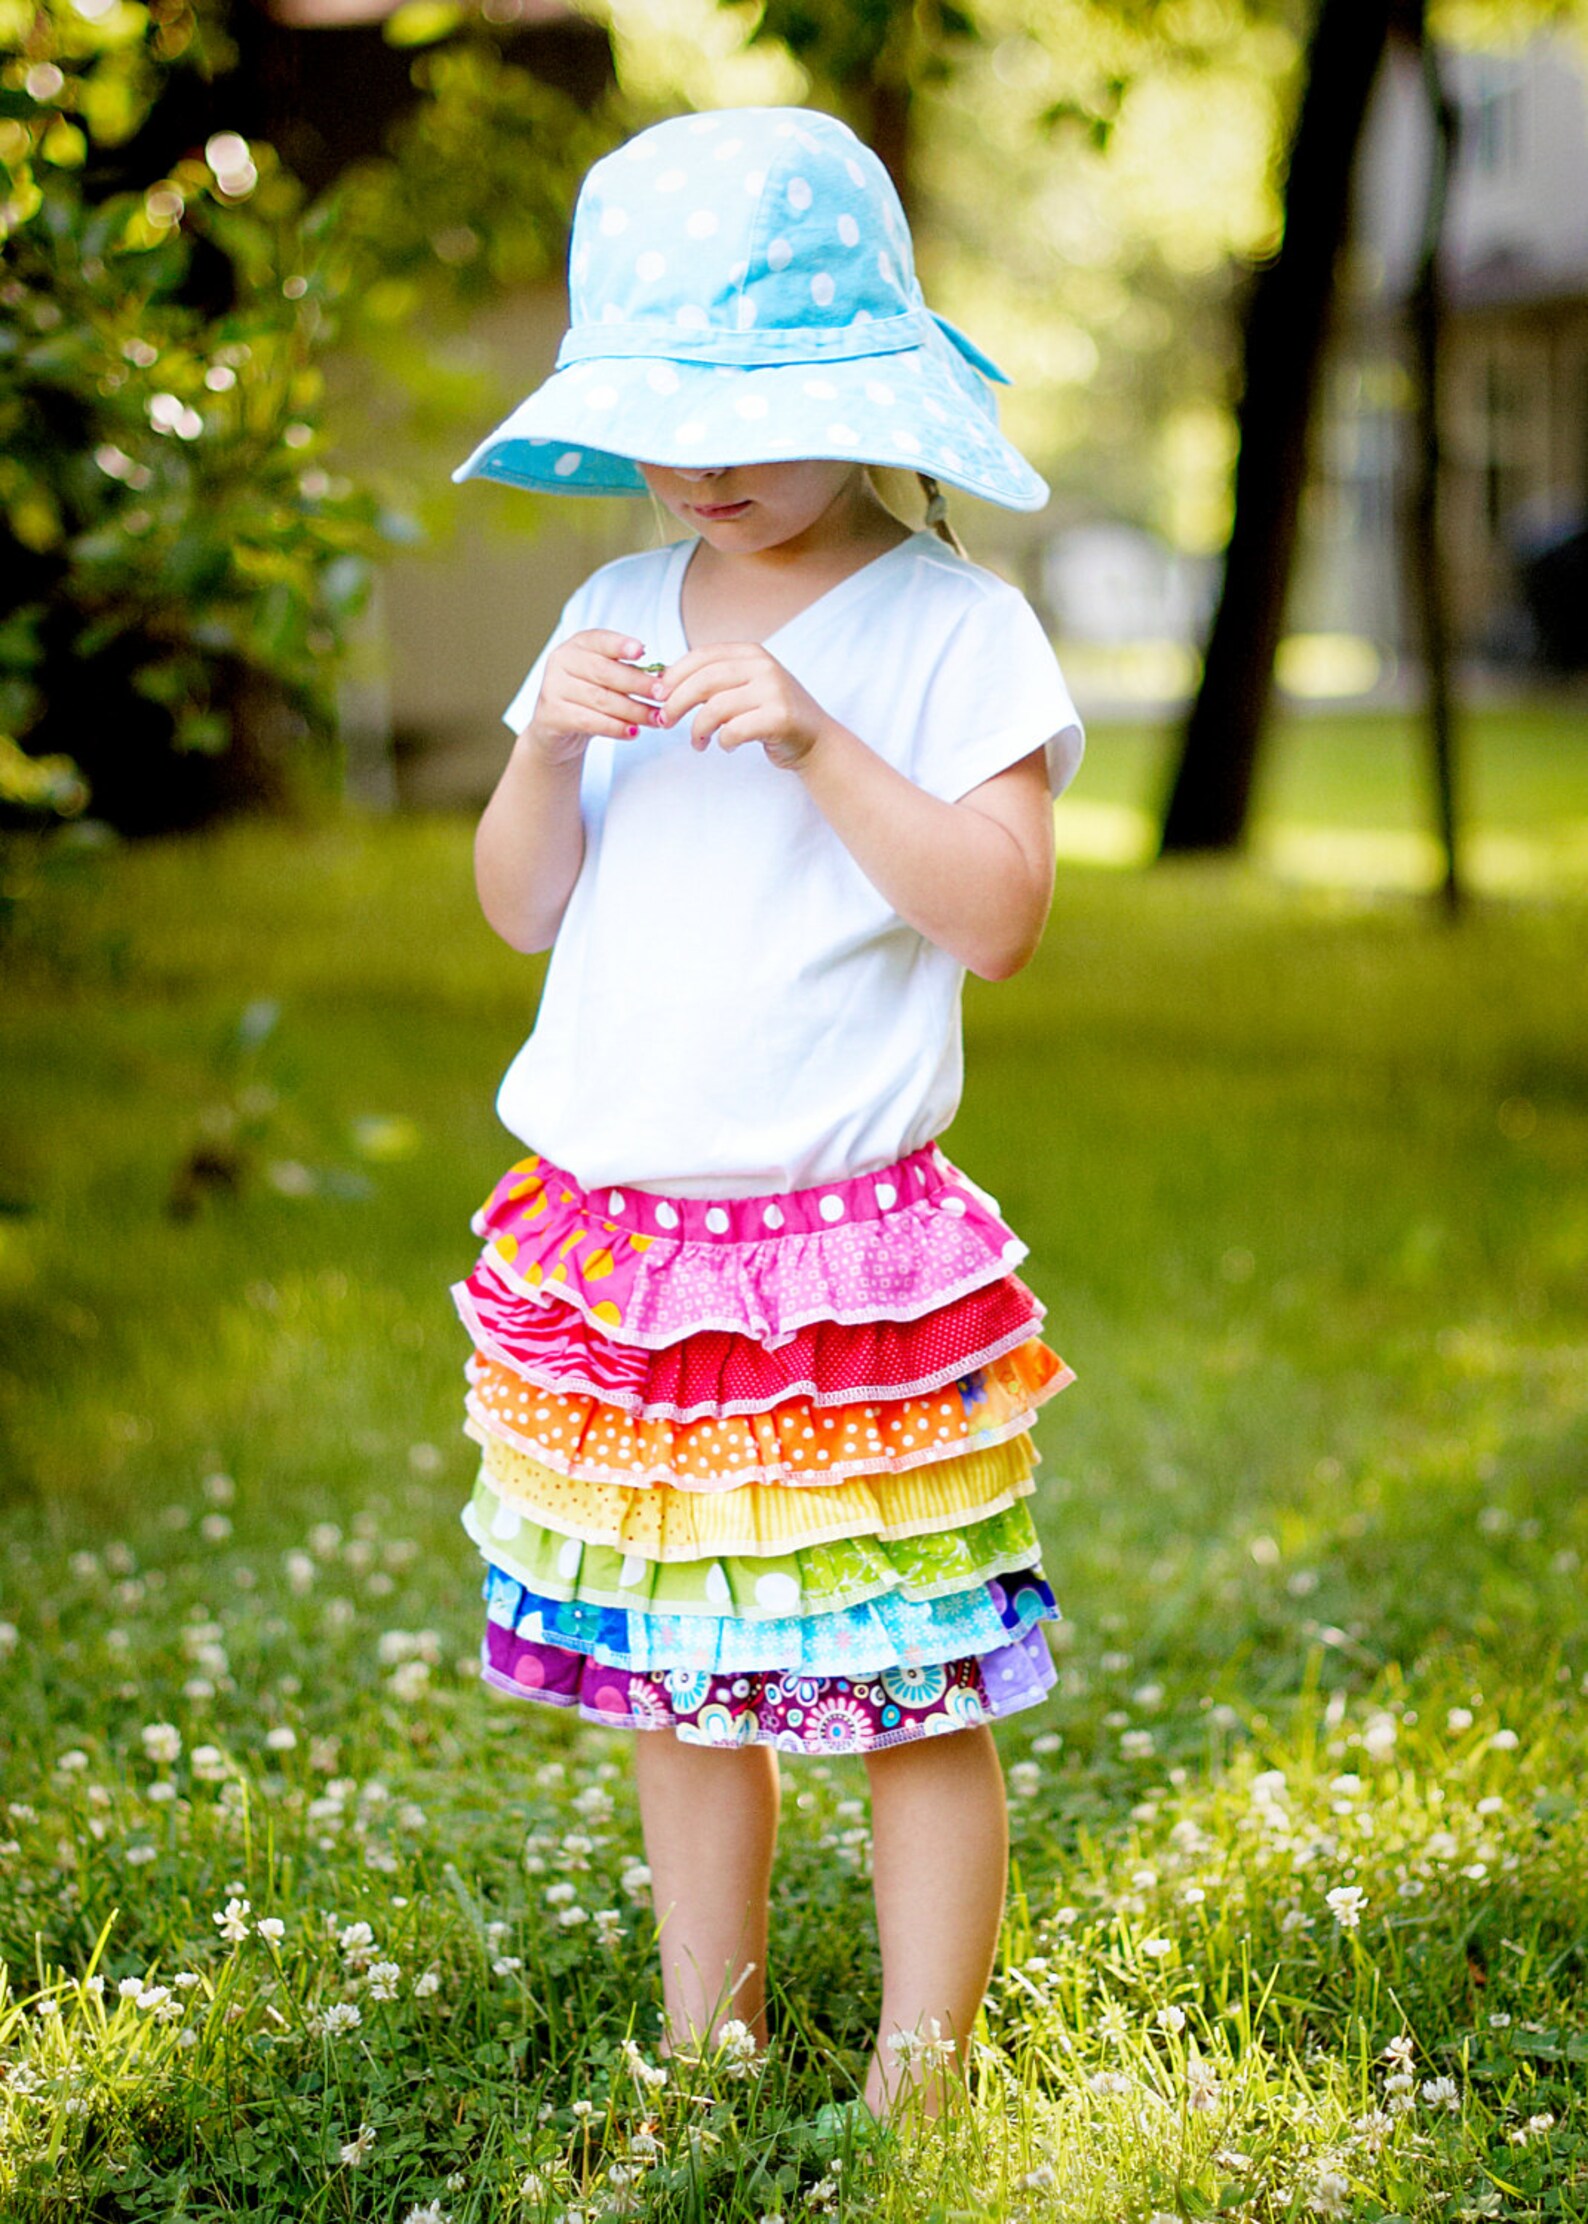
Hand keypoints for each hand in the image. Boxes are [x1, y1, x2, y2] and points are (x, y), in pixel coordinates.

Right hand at [525, 631, 664, 763]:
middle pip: (604, 671)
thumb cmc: (590, 699)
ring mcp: (553, 687)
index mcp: (578, 645)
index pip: (600, 640)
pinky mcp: (552, 714)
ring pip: (600, 699)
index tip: (642, 651)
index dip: (620, 645)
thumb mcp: (607, 680)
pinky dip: (615, 728)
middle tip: (662, 695)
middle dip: (638, 684)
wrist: (557, 731)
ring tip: (656, 718)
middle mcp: (561, 661)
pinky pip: (589, 721)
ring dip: (633, 710)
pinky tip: (634, 732)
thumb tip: (664, 676)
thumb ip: (629, 673)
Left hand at [652, 643, 832, 768]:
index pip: (701, 656)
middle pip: (704, 680)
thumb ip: (714, 680)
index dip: (674, 675)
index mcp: (751, 653)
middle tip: (665, 721)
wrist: (816, 740)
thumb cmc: (771, 715)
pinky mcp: (780, 718)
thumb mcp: (745, 687)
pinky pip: (734, 730)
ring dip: (698, 729)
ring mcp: (774, 691)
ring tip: (698, 742)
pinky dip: (723, 742)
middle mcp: (763, 667)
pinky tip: (726, 746)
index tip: (658, 695)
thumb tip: (663, 683)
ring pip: (716, 708)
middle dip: (676, 702)